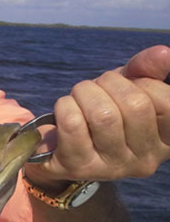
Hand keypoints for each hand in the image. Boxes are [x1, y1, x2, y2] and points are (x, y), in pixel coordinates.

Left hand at [27, 45, 169, 185]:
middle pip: (135, 106)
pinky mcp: (78, 167)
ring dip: (84, 93)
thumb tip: (164, 53)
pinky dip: (64, 106)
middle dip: (108, 84)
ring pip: (102, 115)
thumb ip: (147, 70)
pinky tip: (65, 111)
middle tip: (95, 88)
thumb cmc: (104, 111)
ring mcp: (112, 168)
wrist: (62, 147)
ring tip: (79, 97)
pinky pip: (73, 124)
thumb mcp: (128, 88)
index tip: (126, 85)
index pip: (167, 103)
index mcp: (166, 142)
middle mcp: (144, 160)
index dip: (142, 83)